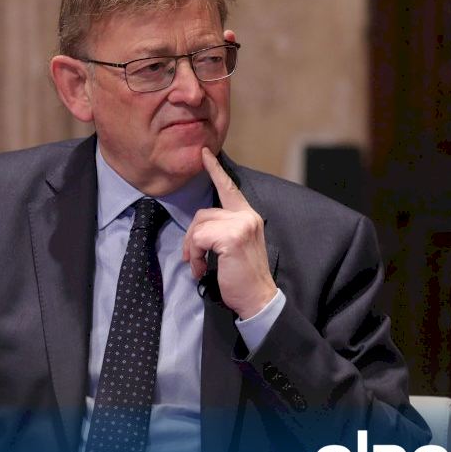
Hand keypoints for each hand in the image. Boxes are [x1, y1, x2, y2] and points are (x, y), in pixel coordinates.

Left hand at [183, 146, 278, 318]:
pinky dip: (194, 255)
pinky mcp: (232, 237)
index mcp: (248, 216)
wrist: (258, 298)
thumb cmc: (244, 276)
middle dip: (192, 237)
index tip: (204, 154)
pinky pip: (199, 238)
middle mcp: (247, 216)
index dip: (215, 170)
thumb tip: (198, 231)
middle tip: (193, 259)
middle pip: (203, 213)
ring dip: (192, 249)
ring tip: (198, 266)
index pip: (230, 188)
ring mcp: (241, 225)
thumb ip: (223, 230)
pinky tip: (201, 269)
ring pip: (199, 226)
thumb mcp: (236, 246)